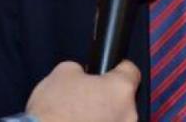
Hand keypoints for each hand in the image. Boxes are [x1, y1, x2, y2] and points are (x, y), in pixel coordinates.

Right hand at [25, 60, 139, 121]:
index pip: (131, 71)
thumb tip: (83, 75)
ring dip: (103, 116)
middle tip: (85, 97)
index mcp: (120, 89)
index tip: (108, 71)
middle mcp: (129, 114)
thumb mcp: (63, 72)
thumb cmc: (54, 110)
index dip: (117, 68)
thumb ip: (81, 70)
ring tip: (79, 117)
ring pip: (115, 118)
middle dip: (106, 96)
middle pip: (123, 98)